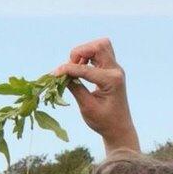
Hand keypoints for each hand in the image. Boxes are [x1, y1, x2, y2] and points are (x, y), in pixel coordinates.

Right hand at [54, 38, 139, 153]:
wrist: (119, 127)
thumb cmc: (103, 121)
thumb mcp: (87, 106)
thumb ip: (75, 88)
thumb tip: (60, 75)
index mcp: (111, 81)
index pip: (86, 68)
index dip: (67, 69)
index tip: (54, 74)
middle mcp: (116, 71)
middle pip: (99, 46)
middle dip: (80, 52)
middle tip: (70, 68)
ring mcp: (115, 69)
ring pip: (101, 46)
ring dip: (84, 53)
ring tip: (74, 68)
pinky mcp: (111, 70)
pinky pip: (100, 54)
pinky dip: (87, 57)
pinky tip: (79, 69)